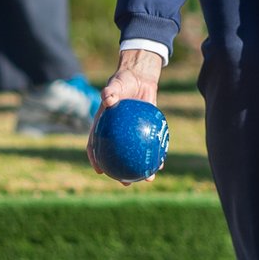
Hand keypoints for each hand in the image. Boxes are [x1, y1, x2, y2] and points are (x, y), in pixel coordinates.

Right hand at [91, 50, 163, 175]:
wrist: (139, 77)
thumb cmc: (123, 80)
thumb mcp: (116, 84)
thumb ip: (111, 92)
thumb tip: (108, 99)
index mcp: (104, 126)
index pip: (96, 145)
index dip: (96, 159)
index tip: (100, 170)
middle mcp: (117, 133)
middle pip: (117, 157)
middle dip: (120, 173)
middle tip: (124, 182)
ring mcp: (131, 134)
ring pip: (135, 155)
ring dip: (141, 168)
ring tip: (149, 179)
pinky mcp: (146, 130)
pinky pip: (150, 145)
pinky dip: (155, 154)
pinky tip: (162, 162)